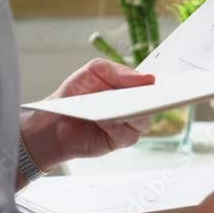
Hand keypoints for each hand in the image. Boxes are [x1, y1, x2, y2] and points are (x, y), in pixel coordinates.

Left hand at [20, 59, 155, 170]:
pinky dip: (117, 126)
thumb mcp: (94, 72)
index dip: (158, 84)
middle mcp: (135, 107)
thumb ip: (119, 71)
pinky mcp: (120, 140)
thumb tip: (147, 78)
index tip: (155, 81)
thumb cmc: (76, 94)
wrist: (54, 120)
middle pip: (152, 104)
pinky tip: (104, 120)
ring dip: (132, 113)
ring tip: (123, 105)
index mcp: (132, 88)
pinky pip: (128, 135)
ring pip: (142, 121)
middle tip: (149, 94)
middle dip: (150, 99)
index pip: (152, 86)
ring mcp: (129, 125)